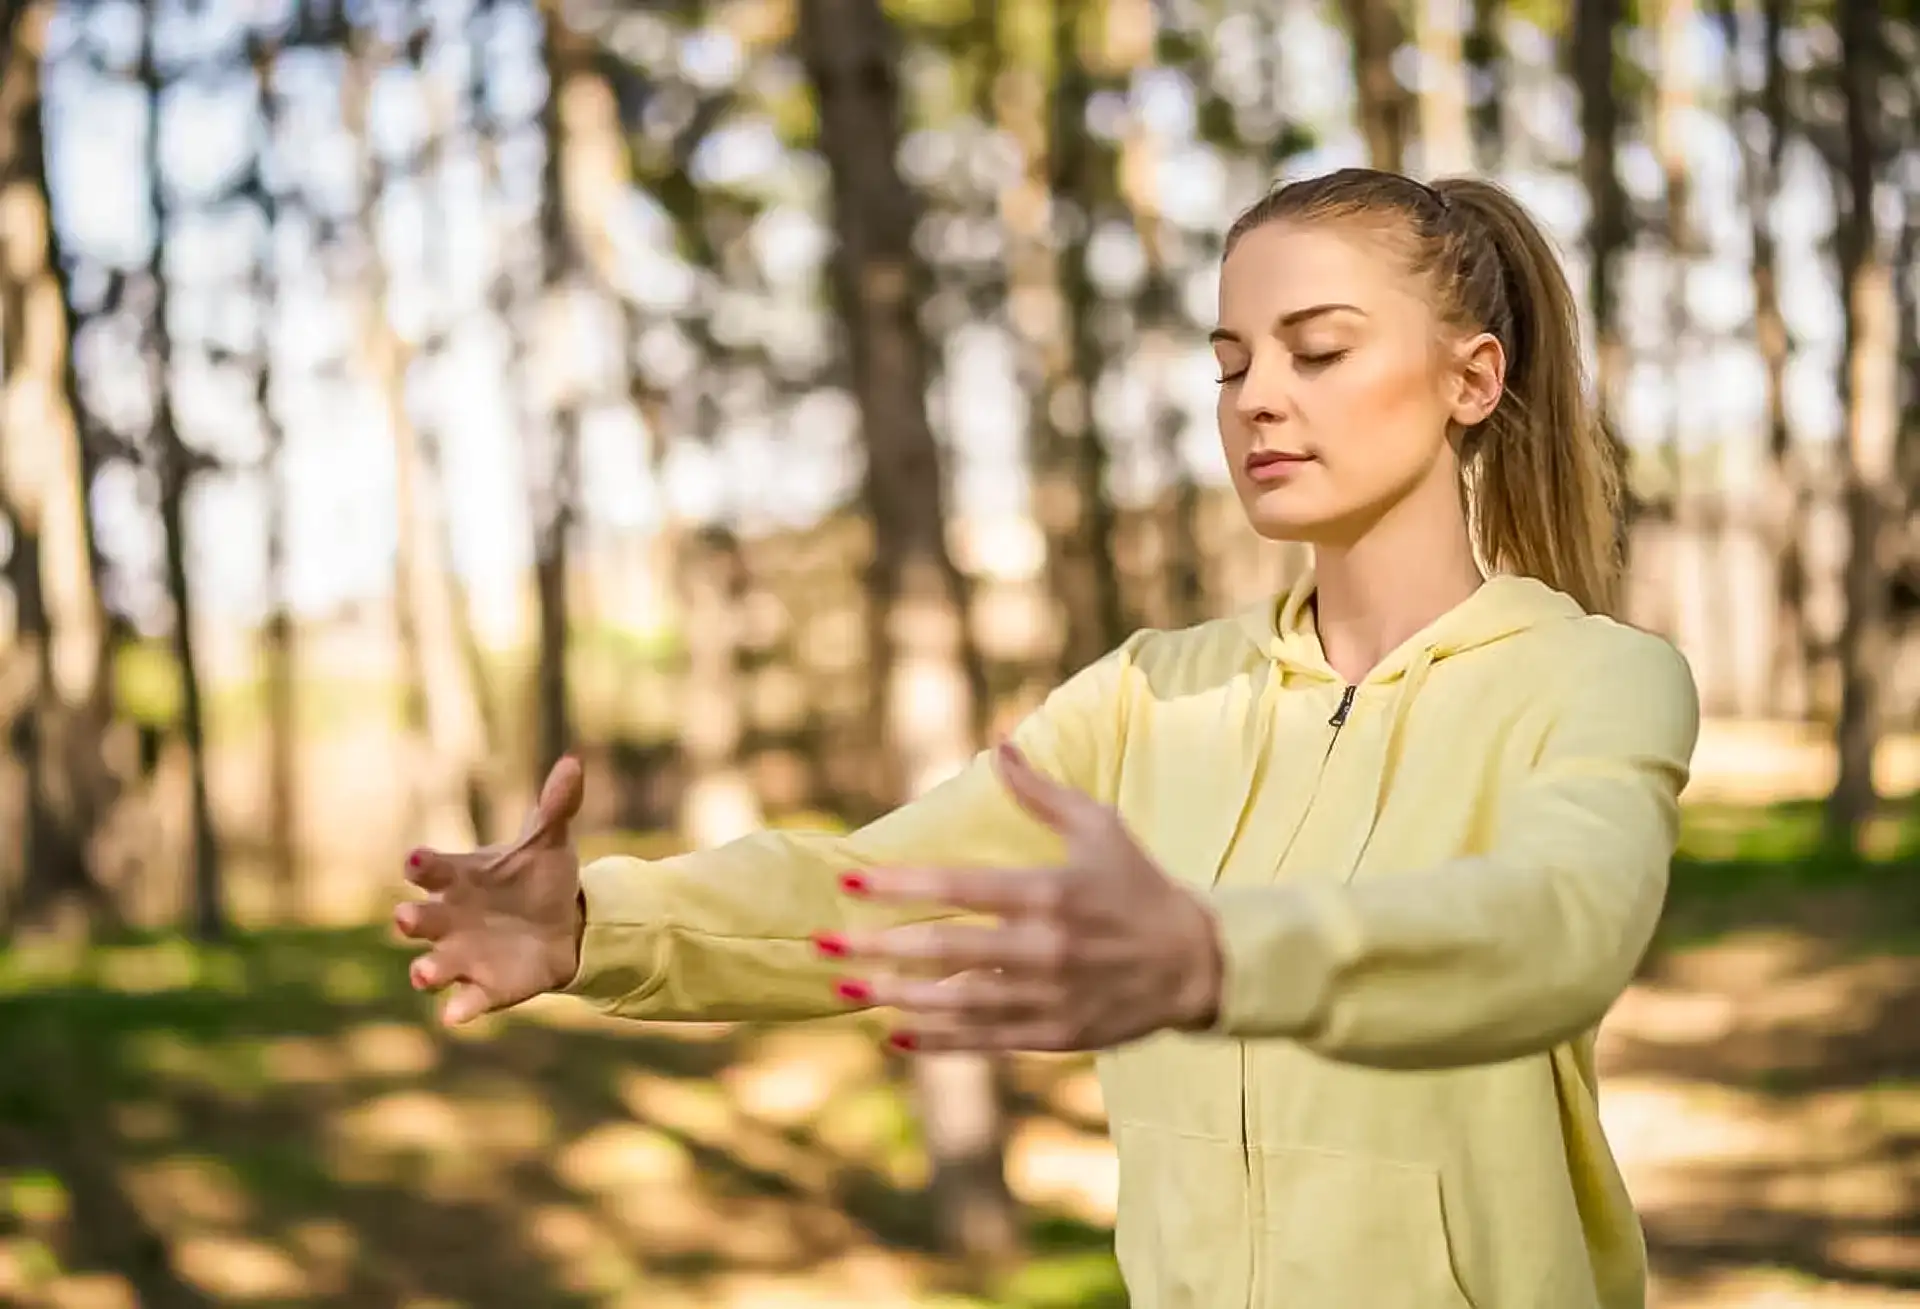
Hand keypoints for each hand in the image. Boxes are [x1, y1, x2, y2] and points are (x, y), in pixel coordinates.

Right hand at [394, 756, 586, 1026]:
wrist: (563, 924)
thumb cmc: (540, 877)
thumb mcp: (550, 840)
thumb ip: (555, 805)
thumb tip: (574, 764)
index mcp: (459, 877)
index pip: (432, 869)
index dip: (423, 865)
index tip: (417, 861)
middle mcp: (449, 919)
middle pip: (421, 919)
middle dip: (413, 918)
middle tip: (407, 917)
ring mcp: (463, 956)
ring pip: (434, 967)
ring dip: (427, 971)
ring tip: (425, 974)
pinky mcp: (484, 988)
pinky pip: (468, 1000)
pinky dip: (461, 1008)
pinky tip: (456, 1015)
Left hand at [823, 743, 1224, 1052]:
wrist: (1197, 963)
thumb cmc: (1141, 885)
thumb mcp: (1100, 826)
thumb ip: (1042, 792)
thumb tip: (999, 741)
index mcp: (1052, 894)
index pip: (960, 889)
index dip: (901, 885)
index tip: (849, 880)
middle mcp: (1046, 950)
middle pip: (946, 951)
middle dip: (879, 948)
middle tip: (824, 943)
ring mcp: (1049, 998)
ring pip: (957, 1003)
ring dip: (896, 997)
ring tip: (845, 988)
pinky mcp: (1055, 1034)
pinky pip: (985, 1040)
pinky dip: (939, 1041)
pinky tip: (896, 1035)